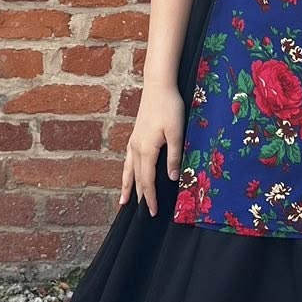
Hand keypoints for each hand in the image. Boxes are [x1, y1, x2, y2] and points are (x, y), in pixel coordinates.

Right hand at [118, 86, 184, 216]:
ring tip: (124, 202)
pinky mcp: (135, 135)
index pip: (148, 181)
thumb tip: (172, 178)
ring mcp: (133, 141)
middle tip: (143, 214)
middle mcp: (136, 148)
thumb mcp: (177, 132)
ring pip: (129, 170)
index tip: (152, 212)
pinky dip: (127, 172)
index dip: (150, 198)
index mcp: (147, 150)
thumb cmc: (170, 107)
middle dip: (140, 196)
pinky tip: (128, 173)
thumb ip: (175, 155)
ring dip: (128, 187)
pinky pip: (128, 159)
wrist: (158, 86)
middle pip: (137, 178)